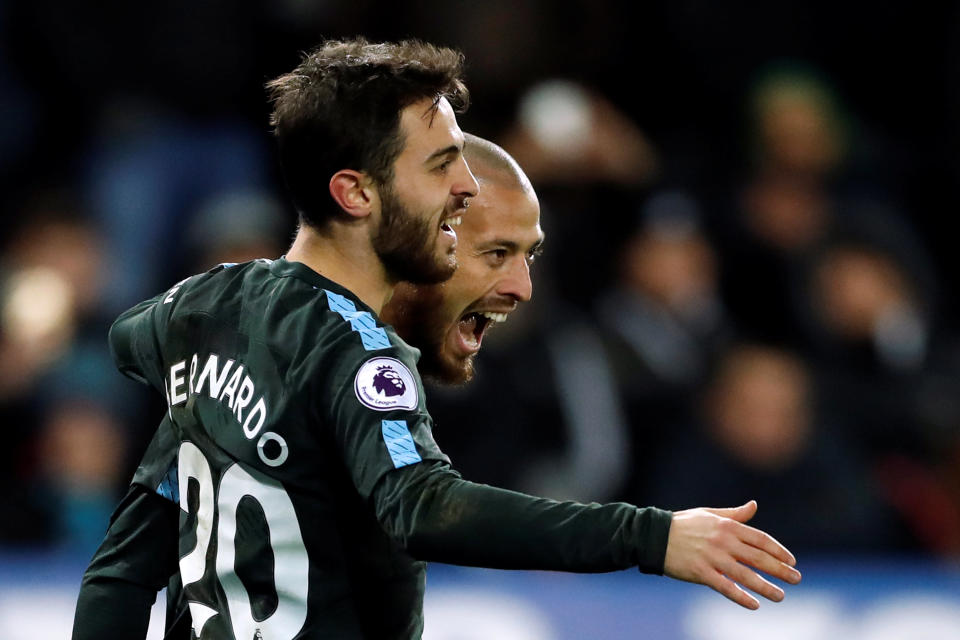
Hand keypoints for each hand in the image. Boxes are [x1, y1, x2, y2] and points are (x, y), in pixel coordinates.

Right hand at [663, 500, 801, 609]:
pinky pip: (726, 587)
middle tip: (797, 579)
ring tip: (780, 596)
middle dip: (780, 570)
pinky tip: (754, 604)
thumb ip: (734, 514)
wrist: (655, 535)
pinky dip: (741, 597)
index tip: (792, 561)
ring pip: (746, 575)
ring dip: (766, 587)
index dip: (779, 551)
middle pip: (759, 558)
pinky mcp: (701, 572)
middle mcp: (723, 541)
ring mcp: (713, 557)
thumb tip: (754, 505)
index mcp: (727, 526)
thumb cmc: (683, 524)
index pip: (761, 539)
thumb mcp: (709, 514)